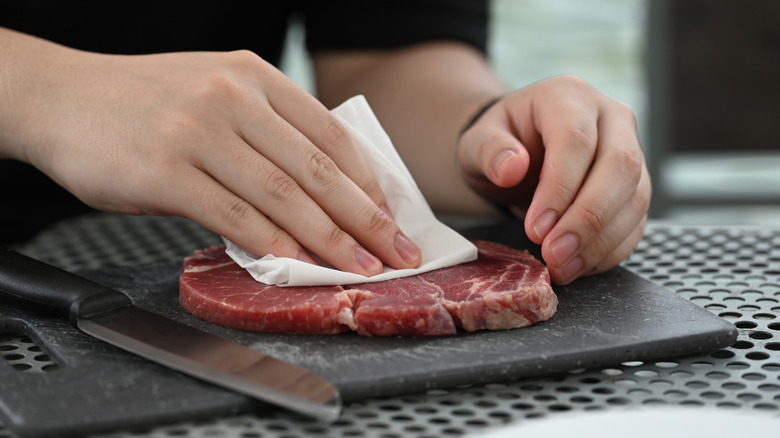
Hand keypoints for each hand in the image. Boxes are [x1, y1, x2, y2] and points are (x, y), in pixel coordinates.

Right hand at [15, 47, 421, 274]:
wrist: (62, 97)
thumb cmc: (146, 102)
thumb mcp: (217, 92)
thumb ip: (269, 131)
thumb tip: (321, 190)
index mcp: (255, 77)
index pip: (333, 134)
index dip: (369, 183)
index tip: (391, 218)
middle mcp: (233, 98)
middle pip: (319, 169)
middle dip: (366, 219)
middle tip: (395, 253)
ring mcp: (198, 132)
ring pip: (283, 195)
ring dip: (329, 240)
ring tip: (358, 268)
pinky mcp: (165, 170)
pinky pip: (233, 215)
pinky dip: (270, 244)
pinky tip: (294, 265)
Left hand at [457, 75, 650, 283]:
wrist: (516, 151)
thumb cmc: (498, 143)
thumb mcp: (477, 142)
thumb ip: (488, 150)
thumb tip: (511, 168)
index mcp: (568, 96)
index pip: (576, 140)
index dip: (560, 188)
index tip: (536, 227)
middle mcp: (609, 118)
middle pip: (620, 166)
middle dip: (588, 219)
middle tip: (554, 254)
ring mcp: (630, 150)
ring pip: (635, 197)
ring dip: (601, 240)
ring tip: (563, 267)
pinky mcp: (635, 186)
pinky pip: (636, 220)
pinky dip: (611, 249)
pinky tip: (581, 265)